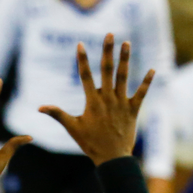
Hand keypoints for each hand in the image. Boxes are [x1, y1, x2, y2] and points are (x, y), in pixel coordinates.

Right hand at [39, 34, 153, 166]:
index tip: (80, 45)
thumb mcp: (72, 128)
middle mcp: (108, 99)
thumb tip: (40, 107)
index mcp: (92, 102)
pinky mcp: (133, 110)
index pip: (86, 76)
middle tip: (110, 34)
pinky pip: (141, 93)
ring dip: (125, 59)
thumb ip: (57, 114)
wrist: (112, 158)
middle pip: (107, 70)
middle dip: (107, 51)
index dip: (83, 60)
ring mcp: (121, 103)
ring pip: (124, 77)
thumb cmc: (91, 144)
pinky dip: (146, 82)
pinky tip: (152, 70)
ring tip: (127, 43)